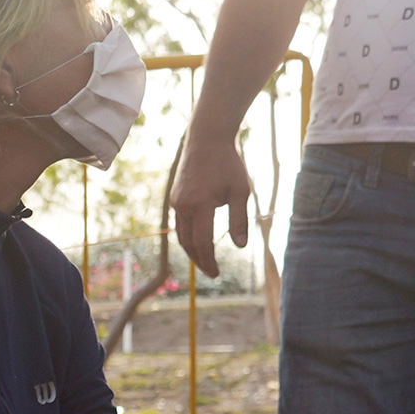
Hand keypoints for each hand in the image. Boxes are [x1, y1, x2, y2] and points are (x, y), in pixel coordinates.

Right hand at [168, 129, 255, 278]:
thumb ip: (239, 220)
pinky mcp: (175, 197)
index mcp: (200, 205)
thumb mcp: (240, 192)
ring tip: (205, 259)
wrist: (206, 139)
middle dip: (199, 260)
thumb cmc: (228, 164)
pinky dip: (188, 236)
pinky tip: (198, 240)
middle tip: (212, 272)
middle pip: (188, 243)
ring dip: (192, 250)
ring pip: (181, 235)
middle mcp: (183, 206)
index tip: (217, 274)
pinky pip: (179, 223)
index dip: (209, 261)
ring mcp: (176, 201)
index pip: (202, 243)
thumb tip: (240, 246)